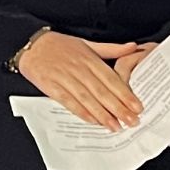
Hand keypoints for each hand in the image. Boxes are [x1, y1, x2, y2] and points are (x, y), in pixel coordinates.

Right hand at [13, 29, 150, 129]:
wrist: (31, 45)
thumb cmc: (61, 45)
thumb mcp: (87, 43)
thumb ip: (111, 48)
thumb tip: (134, 47)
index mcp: (89, 58)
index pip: (111, 78)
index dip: (125, 94)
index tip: (137, 107)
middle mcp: (79, 68)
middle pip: (101, 91)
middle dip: (118, 108)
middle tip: (132, 121)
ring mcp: (64, 77)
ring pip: (86, 98)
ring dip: (102, 114)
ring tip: (115, 126)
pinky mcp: (51, 86)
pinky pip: (68, 101)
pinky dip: (81, 112)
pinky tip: (92, 121)